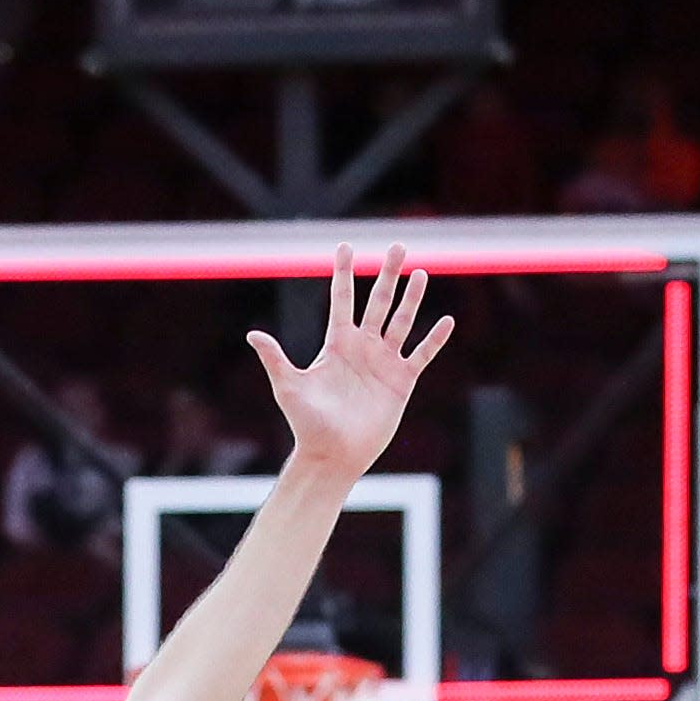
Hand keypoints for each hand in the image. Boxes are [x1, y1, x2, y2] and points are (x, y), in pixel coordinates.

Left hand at [250, 249, 452, 483]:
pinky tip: (446, 321)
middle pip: (378, 302)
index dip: (344, 273)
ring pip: (401, 322)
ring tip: (420, 273)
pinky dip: (434, 339)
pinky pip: (421, 355)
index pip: (342, 300)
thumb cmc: (307, 424)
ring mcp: (383, 363)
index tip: (346, 246)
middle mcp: (362, 348)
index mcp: (337, 344)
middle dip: (387, 274)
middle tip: (398, 245)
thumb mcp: (289, 388)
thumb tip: (253, 335)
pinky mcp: (401, 382)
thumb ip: (275, 359)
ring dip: (411, 299)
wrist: (332, 456)